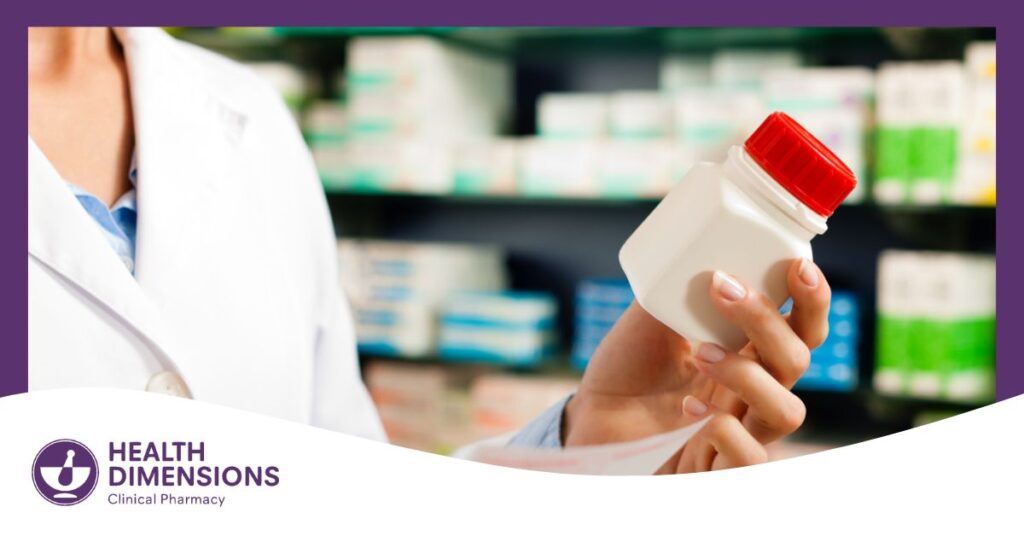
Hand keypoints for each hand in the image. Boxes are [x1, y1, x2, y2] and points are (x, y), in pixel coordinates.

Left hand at [563, 258, 830, 472]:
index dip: (811, 299)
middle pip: (797, 360)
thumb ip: (680, 287)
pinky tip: (689, 411)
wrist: (590, 417)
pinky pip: (751, 458)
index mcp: (747, 351)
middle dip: (767, 321)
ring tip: (700, 352)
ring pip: (787, 411)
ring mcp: (740, 432)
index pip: (800, 327)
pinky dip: (726, 432)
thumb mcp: (650, 318)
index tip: (796, 267)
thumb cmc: (627, 368)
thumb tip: (699, 246)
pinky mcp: (717, 467)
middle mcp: (752, 391)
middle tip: (722, 288)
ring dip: (748, 373)